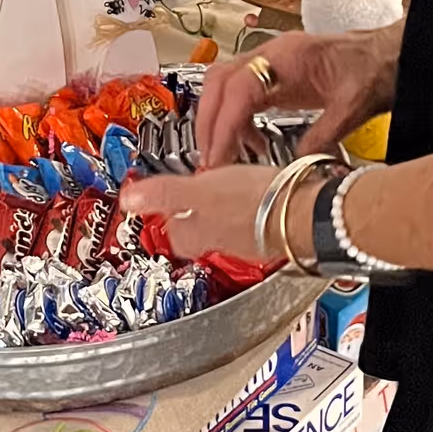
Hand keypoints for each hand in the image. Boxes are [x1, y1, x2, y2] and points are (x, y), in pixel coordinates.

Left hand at [119, 164, 288, 263]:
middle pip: (201, 235)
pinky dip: (254, 209)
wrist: (305, 211)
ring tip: (225, 190)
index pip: (176, 234)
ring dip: (224, 212)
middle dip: (196, 217)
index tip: (166, 205)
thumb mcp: (198, 189)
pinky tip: (260, 194)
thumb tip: (127, 201)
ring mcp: (252, 238)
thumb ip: (163, 194)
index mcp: (200, 233)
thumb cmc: (254, 203)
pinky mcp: (278, 229)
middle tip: (195, 198)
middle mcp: (224, 241)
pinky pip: (258, 221)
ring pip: (228, 228)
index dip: (170, 217)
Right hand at [195, 25, 401, 169]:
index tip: (218, 155)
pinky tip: (251, 143)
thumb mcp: (352, 108)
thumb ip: (322, 136)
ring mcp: (270, 62)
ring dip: (218, 122)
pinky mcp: (274, 75)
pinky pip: (240, 94)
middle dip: (208, 124)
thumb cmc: (374, 69)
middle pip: (219, 84)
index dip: (224, 124)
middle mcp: (273, 54)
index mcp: (290, 56)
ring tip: (225, 156)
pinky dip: (237, 120)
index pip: (240, 88)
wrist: (389, 54)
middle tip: (210, 160)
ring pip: (224, 87)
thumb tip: (295, 166)